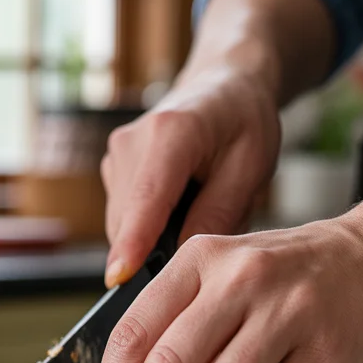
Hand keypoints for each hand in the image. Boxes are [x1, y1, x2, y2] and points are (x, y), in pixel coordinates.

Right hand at [101, 64, 280, 287]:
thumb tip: (183, 262)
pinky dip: (148, 225)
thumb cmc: (244, 121)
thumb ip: (218, 215)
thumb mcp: (251, 168)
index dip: (133, 242)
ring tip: (198, 207)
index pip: (147, 199)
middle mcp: (132, 142)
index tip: (117, 278)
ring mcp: (116, 155)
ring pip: (123, 224)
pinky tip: (180, 204)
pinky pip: (123, 217)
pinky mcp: (112, 168)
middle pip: (130, 222)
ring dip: (155, 236)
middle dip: (160, 247)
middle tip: (209, 229)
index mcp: (172, 134)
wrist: (224, 84)